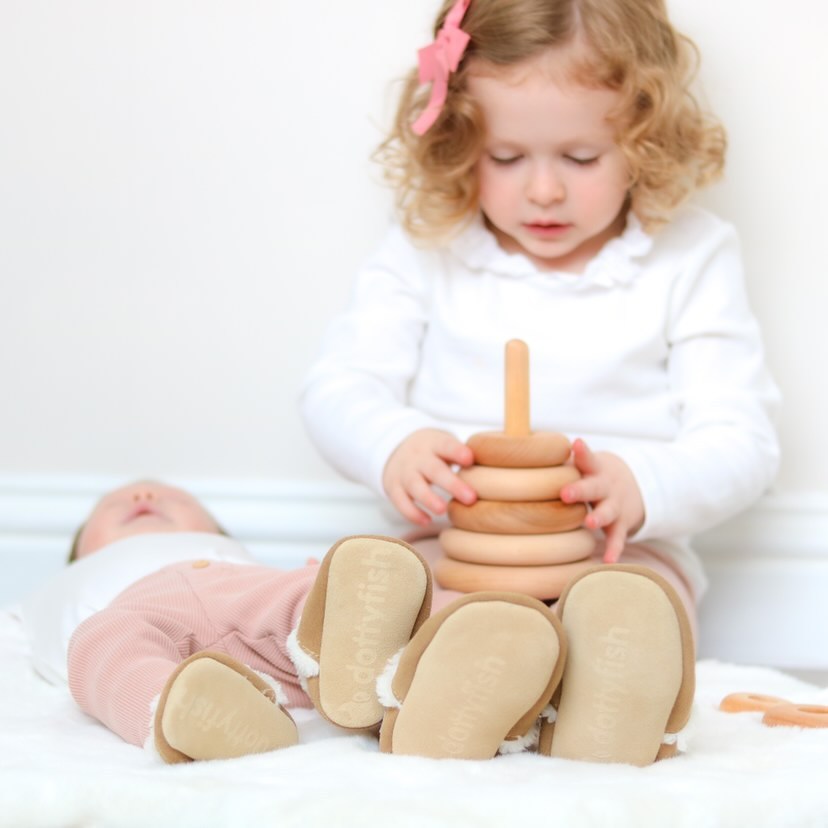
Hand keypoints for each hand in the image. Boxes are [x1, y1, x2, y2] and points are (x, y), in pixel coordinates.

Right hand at [382, 428, 476, 525]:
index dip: (457, 452)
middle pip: (434, 470)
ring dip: (429, 499)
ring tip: (443, 510)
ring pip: (415, 486)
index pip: (446, 445)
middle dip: (452, 484)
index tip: (470, 459)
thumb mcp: (444, 444)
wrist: (395, 448)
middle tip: (471, 498)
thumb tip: (497, 469)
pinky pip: (401, 501)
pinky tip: (427, 521)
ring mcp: (404, 472)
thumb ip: (464, 455)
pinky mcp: (393, 487)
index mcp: (434, 444)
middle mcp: (418, 457)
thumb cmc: (433, 451)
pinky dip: (412, 513)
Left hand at [560, 439, 644, 563]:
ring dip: (598, 517)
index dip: (582, 452)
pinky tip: (608, 562)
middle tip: (566, 493)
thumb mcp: (582, 465)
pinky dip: (615, 549)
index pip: (586, 458)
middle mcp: (604, 486)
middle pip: (593, 486)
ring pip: (607, 511)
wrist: (634, 485)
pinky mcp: (622, 524)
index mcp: (592, 469)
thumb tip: (512, 457)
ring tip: (589, 522)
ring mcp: (614, 505)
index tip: (576, 444)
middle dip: (580, 489)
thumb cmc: (591, 475)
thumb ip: (555, 463)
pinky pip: (618, 538)